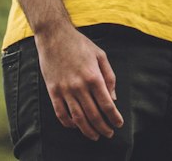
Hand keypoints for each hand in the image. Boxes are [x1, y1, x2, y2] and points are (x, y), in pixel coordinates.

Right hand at [36, 25, 123, 140]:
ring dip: (88, 130)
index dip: (114, 117)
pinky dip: (69, 123)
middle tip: (109, 133)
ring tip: (95, 135)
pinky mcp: (53, 91)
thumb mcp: (100, 54)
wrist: (54, 35)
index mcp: (93, 76)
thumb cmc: (79, 43)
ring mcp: (65, 89)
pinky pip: (61, 113)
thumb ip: (109, 76)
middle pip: (94, 115)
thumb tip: (113, 97)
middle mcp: (80, 86)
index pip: (107, 104)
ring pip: (78, 118)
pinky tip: (75, 126)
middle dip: (103, 127)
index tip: (119, 124)